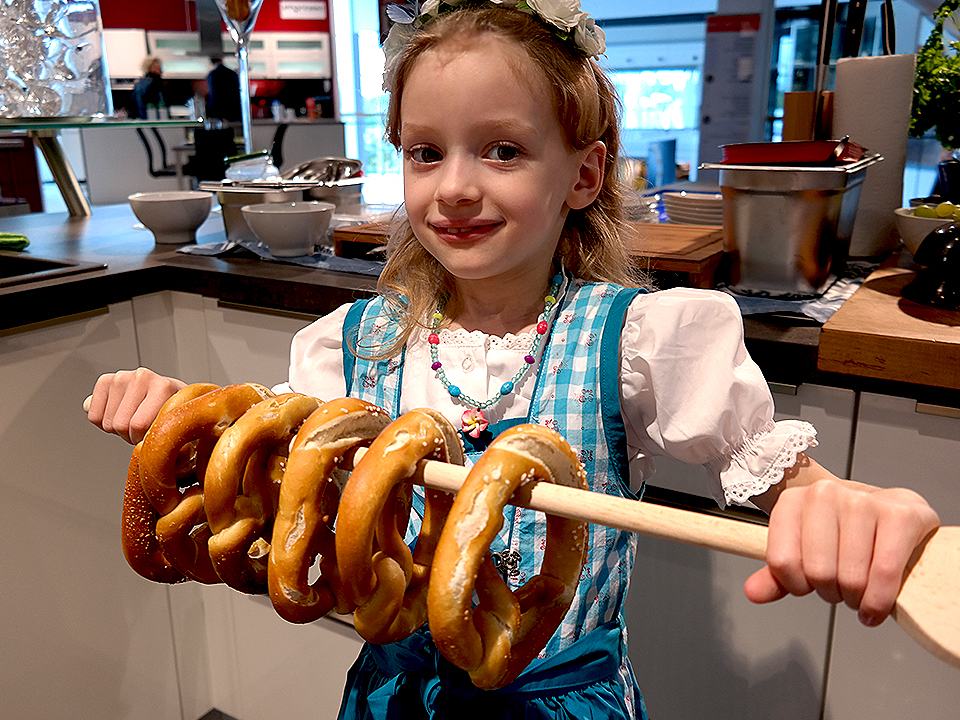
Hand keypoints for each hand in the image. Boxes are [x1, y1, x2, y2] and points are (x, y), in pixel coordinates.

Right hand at [86, 367, 184, 443]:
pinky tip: (120, 414)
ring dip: (119, 429)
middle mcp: (142, 377)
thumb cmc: (173, 414)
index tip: (154, 435)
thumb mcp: (177, 427)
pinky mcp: (105, 381)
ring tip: (134, 419)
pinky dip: (104, 422)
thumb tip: (176, 449)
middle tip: (144, 428)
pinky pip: (94, 417)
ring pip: (107, 423)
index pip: (139, 426)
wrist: (168, 396)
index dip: (144, 439)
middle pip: (121, 426)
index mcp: (163, 387)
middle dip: (131, 435)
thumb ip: (177, 440)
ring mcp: (121, 377)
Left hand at [744, 479, 939, 626]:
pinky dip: (879, 601)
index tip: (808, 586)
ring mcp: (863, 502)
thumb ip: (777, 573)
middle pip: (818, 573)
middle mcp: (824, 494)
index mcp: (792, 501)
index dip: (797, 585)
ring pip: (851, 577)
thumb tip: (752, 592)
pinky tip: (877, 606)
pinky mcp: (900, 516)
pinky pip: (884, 573)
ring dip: (857, 599)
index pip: (781, 562)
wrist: (893, 508)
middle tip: (841, 589)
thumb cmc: (845, 531)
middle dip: (831, 594)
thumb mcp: (805, 548)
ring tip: (860, 592)